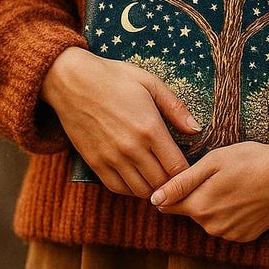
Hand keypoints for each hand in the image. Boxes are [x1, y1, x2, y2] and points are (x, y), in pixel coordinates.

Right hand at [41, 47, 201, 195]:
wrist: (72, 81)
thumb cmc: (114, 77)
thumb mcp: (150, 83)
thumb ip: (176, 108)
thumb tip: (197, 129)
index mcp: (150, 128)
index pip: (177, 168)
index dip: (187, 173)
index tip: (190, 168)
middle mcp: (131, 148)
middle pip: (161, 183)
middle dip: (172, 183)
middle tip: (176, 176)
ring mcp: (111, 158)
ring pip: (140, 190)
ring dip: (153, 188)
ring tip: (158, 178)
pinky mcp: (95, 162)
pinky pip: (117, 188)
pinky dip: (131, 189)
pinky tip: (137, 179)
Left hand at [150, 141, 268, 241]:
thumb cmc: (251, 160)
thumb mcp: (213, 162)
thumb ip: (181, 183)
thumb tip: (154, 199)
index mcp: (200, 207)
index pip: (167, 205)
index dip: (170, 189)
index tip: (181, 175)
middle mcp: (212, 227)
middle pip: (190, 210)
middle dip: (195, 195)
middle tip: (216, 173)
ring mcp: (230, 235)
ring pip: (208, 218)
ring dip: (213, 204)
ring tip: (232, 183)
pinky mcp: (246, 237)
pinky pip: (226, 226)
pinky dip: (230, 213)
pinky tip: (243, 196)